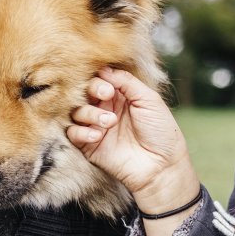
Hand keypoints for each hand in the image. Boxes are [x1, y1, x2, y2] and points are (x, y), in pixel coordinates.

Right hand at [67, 67, 199, 215]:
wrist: (161, 167)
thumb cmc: (161, 132)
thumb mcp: (149, 100)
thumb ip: (127, 82)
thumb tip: (104, 69)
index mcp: (120, 96)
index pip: (99, 80)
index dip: (99, 79)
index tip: (109, 86)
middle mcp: (105, 109)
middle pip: (84, 92)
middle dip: (92, 91)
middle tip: (106, 96)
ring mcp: (96, 127)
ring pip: (76, 112)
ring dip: (89, 114)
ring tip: (109, 122)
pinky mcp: (89, 146)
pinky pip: (73, 133)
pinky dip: (81, 132)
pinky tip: (98, 136)